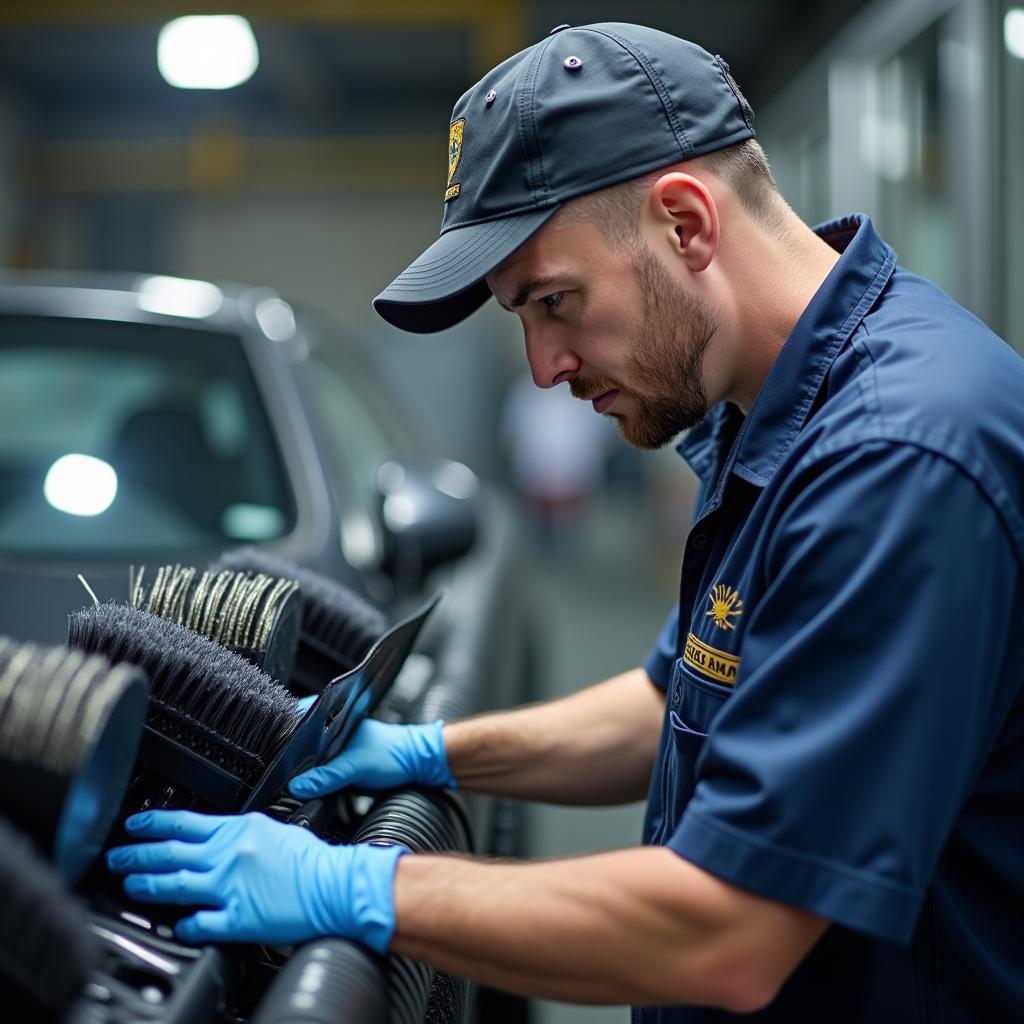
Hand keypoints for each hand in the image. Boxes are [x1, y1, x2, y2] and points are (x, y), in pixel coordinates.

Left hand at [106, 810, 406, 950]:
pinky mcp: (237, 917)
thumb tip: (217, 839)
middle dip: (137, 854)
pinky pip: (200, 923)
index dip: (153, 825)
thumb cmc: (314, 860)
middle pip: (171, 852)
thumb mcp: (274, 829)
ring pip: (175, 885)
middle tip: (116, 856)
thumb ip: (242, 833)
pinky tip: (176, 924)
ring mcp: (230, 887)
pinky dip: (184, 924)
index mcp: (239, 829)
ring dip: (147, 884)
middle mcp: (229, 856)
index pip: (185, 823)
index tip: (134, 826)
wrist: (336, 885)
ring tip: (130, 884)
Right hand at [289, 718, 454, 797]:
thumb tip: (297, 786)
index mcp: (334, 721)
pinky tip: (306, 788)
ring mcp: (336, 751)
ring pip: (310, 761)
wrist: (417, 765)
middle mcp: (332, 734)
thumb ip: (327, 776)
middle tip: (274, 771)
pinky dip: (314, 781)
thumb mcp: (356, 765)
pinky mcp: (341, 768)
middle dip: (289, 757)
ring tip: (285, 781)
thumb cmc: (393, 753)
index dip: (282, 733)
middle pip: (301, 745)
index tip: (267, 746)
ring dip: (301, 771)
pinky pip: (321, 774)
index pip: (300, 721)